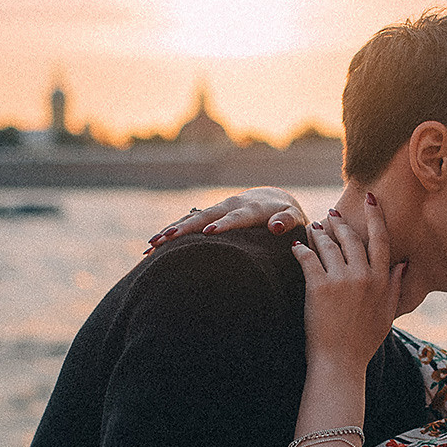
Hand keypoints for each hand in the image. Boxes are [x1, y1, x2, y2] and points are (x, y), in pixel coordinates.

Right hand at [147, 188, 305, 250]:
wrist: (273, 200)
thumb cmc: (287, 215)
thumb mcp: (295, 218)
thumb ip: (288, 220)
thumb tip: (277, 226)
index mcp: (251, 209)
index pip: (237, 217)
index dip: (224, 224)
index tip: (209, 232)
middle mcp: (230, 206)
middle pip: (205, 217)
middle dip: (186, 228)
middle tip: (167, 239)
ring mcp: (216, 210)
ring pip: (190, 219)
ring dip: (171, 231)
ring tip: (151, 245)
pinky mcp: (208, 215)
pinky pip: (186, 223)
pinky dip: (170, 233)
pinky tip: (151, 247)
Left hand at [294, 201, 404, 374]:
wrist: (340, 362)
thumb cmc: (363, 342)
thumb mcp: (386, 314)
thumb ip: (394, 286)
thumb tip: (402, 264)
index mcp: (380, 280)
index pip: (380, 239)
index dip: (375, 216)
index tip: (371, 200)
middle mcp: (362, 275)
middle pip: (351, 238)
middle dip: (340, 223)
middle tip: (332, 214)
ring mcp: (340, 280)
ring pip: (328, 245)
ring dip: (319, 233)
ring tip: (312, 228)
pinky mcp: (319, 287)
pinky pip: (308, 259)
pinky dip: (300, 250)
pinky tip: (295, 247)